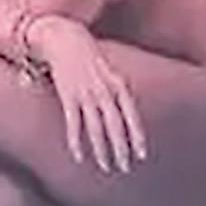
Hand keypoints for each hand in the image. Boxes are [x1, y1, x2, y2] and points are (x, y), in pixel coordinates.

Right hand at [27, 15, 147, 172]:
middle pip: (116, 126)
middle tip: (124, 167)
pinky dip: (76, 142)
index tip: (141, 155)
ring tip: (106, 166)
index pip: (132, 116)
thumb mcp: (110, 71)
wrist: (64, 38)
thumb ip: (117, 92)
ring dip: (102, 150)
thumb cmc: (87, 55)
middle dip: (121, 149)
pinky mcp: (68, 96)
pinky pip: (74, 124)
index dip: (137, 137)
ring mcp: (86, 94)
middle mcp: (104, 91)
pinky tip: (79, 157)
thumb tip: (125, 115)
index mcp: (118, 84)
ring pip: (96, 129)